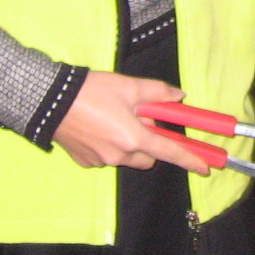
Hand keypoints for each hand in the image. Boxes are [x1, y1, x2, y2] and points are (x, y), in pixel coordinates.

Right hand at [53, 71, 213, 174]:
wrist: (49, 101)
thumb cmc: (92, 91)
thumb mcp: (129, 86)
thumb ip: (158, 92)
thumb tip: (178, 97)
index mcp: (134, 138)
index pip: (169, 152)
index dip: (190, 160)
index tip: (205, 168)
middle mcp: (119, 155)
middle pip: (148, 157)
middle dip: (151, 144)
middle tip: (140, 119)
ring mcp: (100, 161)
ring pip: (127, 157)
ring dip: (129, 144)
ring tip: (115, 119)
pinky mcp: (84, 161)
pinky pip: (107, 157)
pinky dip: (109, 145)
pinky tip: (98, 127)